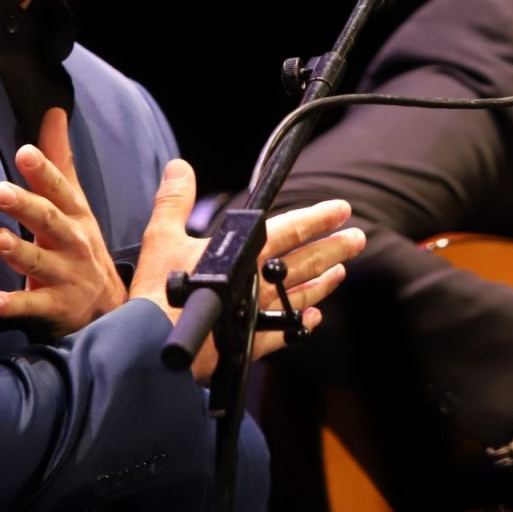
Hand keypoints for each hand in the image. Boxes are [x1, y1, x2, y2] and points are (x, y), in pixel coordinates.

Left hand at [0, 108, 124, 334]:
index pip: (60, 189)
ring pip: (41, 264)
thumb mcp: (75, 203)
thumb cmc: (82, 247)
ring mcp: (66, 277)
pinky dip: (12, 305)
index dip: (44, 171)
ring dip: (19, 252)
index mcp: (75, 216)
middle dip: (27, 206)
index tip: (25, 153)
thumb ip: (60, 160)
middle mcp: (73, 243)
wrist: (109, 308)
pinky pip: (33, 307)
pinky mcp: (56, 308)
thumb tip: (54, 111)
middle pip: (50, 221)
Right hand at [125, 159, 362, 380]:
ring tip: (341, 272)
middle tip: (358, 239)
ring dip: (324, 282)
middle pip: (307, 262)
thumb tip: (179, 166)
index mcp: (245, 254)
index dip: (319, 217)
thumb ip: (175, 200)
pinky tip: (314, 318)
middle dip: (335, 248)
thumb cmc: (159, 290)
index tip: (343, 209)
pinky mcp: (251, 343)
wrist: (154, 345)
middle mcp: (259, 283)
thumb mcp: (162, 237)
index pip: (291, 229)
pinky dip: (302, 323)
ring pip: (301, 295)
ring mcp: (259, 314)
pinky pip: (285, 331)